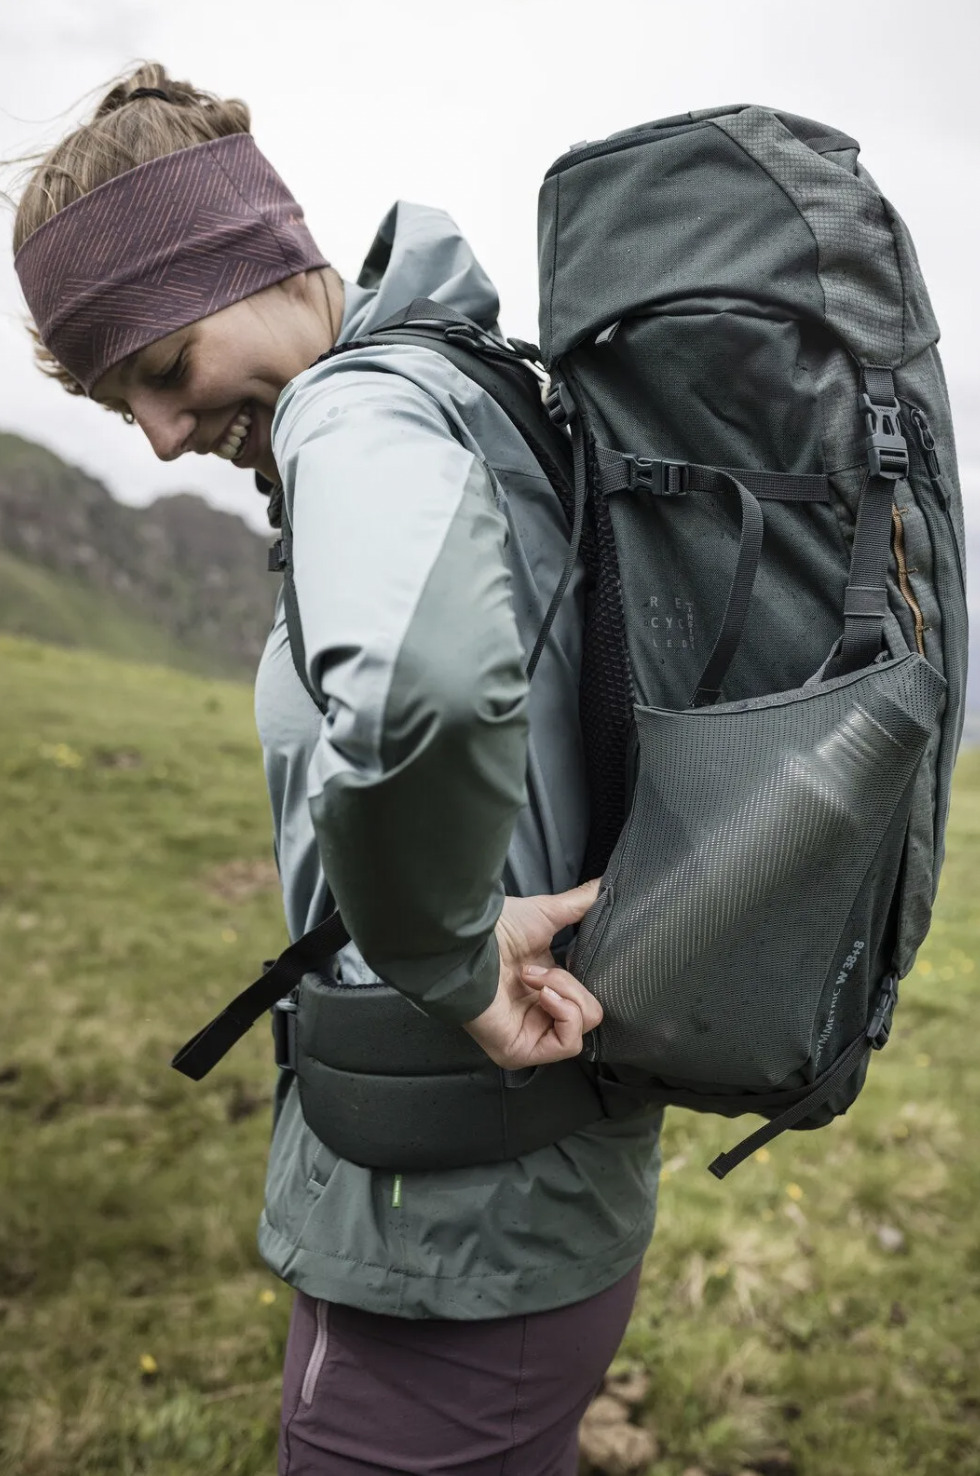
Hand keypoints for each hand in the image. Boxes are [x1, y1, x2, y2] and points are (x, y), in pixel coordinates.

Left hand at [461, 879, 602, 1069]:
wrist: (471, 944)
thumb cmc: (499, 930)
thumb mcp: (548, 913)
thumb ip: (581, 904)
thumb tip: (606, 884)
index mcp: (546, 988)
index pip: (586, 999)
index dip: (588, 980)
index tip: (575, 957)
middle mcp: (538, 1014)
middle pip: (589, 1014)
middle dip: (572, 986)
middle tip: (538, 970)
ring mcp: (530, 1036)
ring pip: (581, 1029)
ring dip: (565, 995)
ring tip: (533, 978)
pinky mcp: (523, 1051)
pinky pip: (568, 1043)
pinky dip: (564, 1014)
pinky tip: (542, 994)